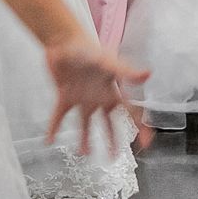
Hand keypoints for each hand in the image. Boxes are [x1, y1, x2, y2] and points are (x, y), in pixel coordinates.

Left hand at [44, 34, 150, 157]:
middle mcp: (99, 97)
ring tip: (83, 154)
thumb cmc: (89, 48)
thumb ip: (127, 72)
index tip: (147, 143)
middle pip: (108, 124)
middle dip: (113, 140)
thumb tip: (149, 74)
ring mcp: (81, 98)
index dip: (141, 127)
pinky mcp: (64, 96)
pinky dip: (53, 128)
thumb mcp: (109, 62)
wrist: (64, 40)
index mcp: (113, 90)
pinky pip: (59, 116)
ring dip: (84, 139)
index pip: (130, 112)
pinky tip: (48, 141)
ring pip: (85, 124)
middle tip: (115, 158)